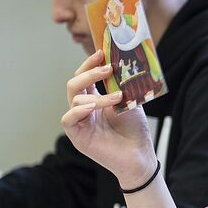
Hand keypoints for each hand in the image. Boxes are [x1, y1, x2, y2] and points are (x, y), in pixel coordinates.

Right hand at [61, 49, 156, 188]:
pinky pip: (68, 119)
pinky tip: (93, 107)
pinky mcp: (77, 136)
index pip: (85, 77)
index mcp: (95, 99)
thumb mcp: (130, 102)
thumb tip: (120, 63)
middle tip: (107, 68)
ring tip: (117, 97)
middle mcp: (85, 109)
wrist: (140, 155)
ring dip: (97, 95)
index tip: (101, 52)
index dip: (90, 64)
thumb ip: (122, 85)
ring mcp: (80, 122)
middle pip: (75, 84)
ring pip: (74, 99)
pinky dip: (79, 111)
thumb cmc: (135, 130)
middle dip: (89, 73)